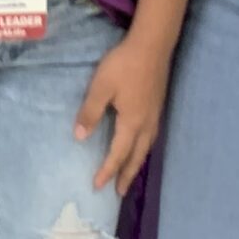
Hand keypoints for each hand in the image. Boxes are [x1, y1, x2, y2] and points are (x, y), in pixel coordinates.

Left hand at [76, 37, 170, 194]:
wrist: (152, 46)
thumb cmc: (124, 65)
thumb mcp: (101, 87)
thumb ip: (90, 112)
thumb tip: (80, 137)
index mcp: (132, 123)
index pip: (118, 154)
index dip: (107, 171)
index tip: (97, 186)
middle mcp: (147, 125)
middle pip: (136, 157)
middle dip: (126, 175)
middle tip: (119, 192)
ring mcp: (155, 116)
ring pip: (146, 148)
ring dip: (136, 164)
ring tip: (129, 175)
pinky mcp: (158, 107)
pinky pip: (151, 138)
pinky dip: (143, 150)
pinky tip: (140, 146)